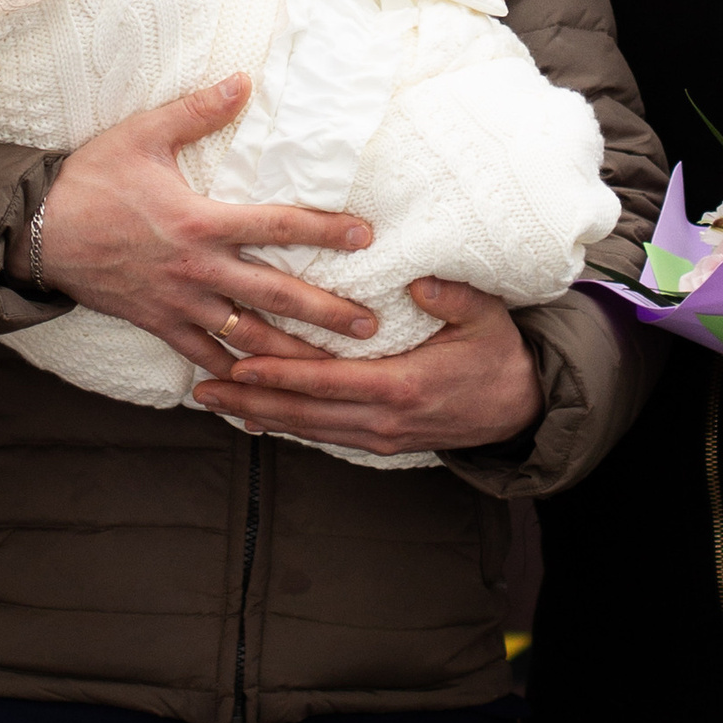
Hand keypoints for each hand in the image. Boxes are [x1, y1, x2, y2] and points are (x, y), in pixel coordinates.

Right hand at [31, 74, 380, 378]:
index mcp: (201, 221)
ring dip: (291, 354)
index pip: (278, 226)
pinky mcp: (157, 324)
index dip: (325, 230)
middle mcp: (198, 269)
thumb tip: (243, 79)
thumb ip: (197, 111)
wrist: (35, 232)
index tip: (365, 237)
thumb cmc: (90, 180)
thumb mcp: (143, 134)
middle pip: (275, 294)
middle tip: (370, 326)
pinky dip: (230, 378)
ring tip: (331, 371)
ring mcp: (178, 303)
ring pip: (246, 336)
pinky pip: (201, 358)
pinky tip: (256, 398)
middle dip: (326, 312)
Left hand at [192, 277, 545, 458]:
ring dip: (257, 413)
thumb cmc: (498, 355)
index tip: (241, 363)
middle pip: (303, 411)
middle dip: (251, 397)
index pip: (328, 382)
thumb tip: (418, 281)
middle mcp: (381, 419)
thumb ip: (452, 298)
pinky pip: (321, 433)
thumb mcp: (485, 317)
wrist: (520, 408)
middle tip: (203, 386)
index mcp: (402, 386)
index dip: (282, 374)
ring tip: (213, 400)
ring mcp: (378, 435)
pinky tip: (253, 417)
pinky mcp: (377, 441)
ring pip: (306, 427)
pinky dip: (284, 425)